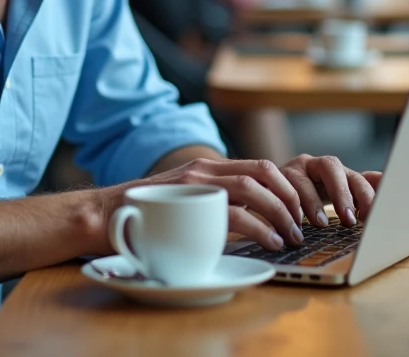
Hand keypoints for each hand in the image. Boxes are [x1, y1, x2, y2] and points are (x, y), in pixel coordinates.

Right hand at [106, 157, 380, 251]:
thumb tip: (250, 225)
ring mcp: (194, 182)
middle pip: (265, 171)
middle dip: (294, 196)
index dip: (290, 186)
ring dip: (281, 211)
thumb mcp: (185, 206)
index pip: (261, 167)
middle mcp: (205, 169)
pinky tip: (272, 241)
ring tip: (294, 234)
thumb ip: (213, 207)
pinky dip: (259, 227)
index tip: (306, 210)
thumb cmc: (143, 219)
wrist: (100, 215)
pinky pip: (233, 211)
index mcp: (209, 170)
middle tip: (309, 222)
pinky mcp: (185, 200)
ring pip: (253, 186)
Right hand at [278, 154, 380, 228]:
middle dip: (342, 193)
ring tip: (320, 224)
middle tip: (349, 219)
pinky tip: (295, 222)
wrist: (268, 191)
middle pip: (332, 167)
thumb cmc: (308, 196)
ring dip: (313, 201)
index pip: (356, 177)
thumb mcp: (336, 197)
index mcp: (336, 172)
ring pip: (303, 178)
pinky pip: (281, 185)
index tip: (371, 217)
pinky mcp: (273, 175)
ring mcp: (294, 168)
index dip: (366, 194)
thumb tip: (387, 184)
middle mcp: (315, 165)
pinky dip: (290, 205)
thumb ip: (360, 192)